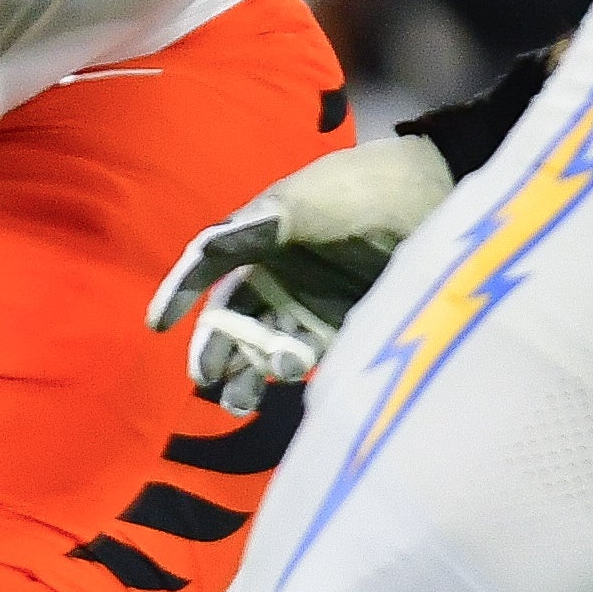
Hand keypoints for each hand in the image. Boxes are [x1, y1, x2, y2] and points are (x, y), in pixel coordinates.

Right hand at [143, 131, 458, 410]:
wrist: (435, 199)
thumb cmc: (363, 190)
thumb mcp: (304, 203)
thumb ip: (254, 228)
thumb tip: (201, 248)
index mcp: (256, 238)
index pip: (207, 270)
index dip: (179, 294)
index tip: (157, 325)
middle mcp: (275, 274)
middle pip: (233, 320)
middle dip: (218, 351)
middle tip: (210, 380)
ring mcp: (309, 303)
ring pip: (266, 344)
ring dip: (251, 372)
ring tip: (243, 401)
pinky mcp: (342, 327)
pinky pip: (309, 357)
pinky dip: (294, 374)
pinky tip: (287, 384)